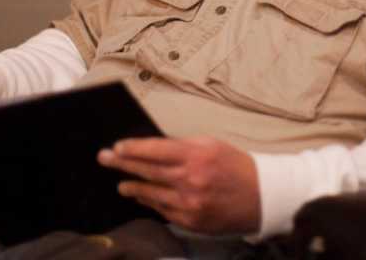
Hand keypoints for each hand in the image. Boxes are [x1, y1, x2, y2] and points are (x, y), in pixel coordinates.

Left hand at [97, 136, 260, 234]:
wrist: (261, 196)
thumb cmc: (236, 166)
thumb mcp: (211, 145)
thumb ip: (182, 146)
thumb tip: (153, 148)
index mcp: (196, 155)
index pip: (154, 150)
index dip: (132, 148)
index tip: (117, 146)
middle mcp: (190, 179)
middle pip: (147, 170)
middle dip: (122, 163)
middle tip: (104, 158)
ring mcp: (189, 203)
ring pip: (150, 194)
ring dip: (132, 186)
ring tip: (121, 183)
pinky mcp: (190, 221)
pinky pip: (163, 210)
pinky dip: (151, 202)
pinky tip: (142, 197)